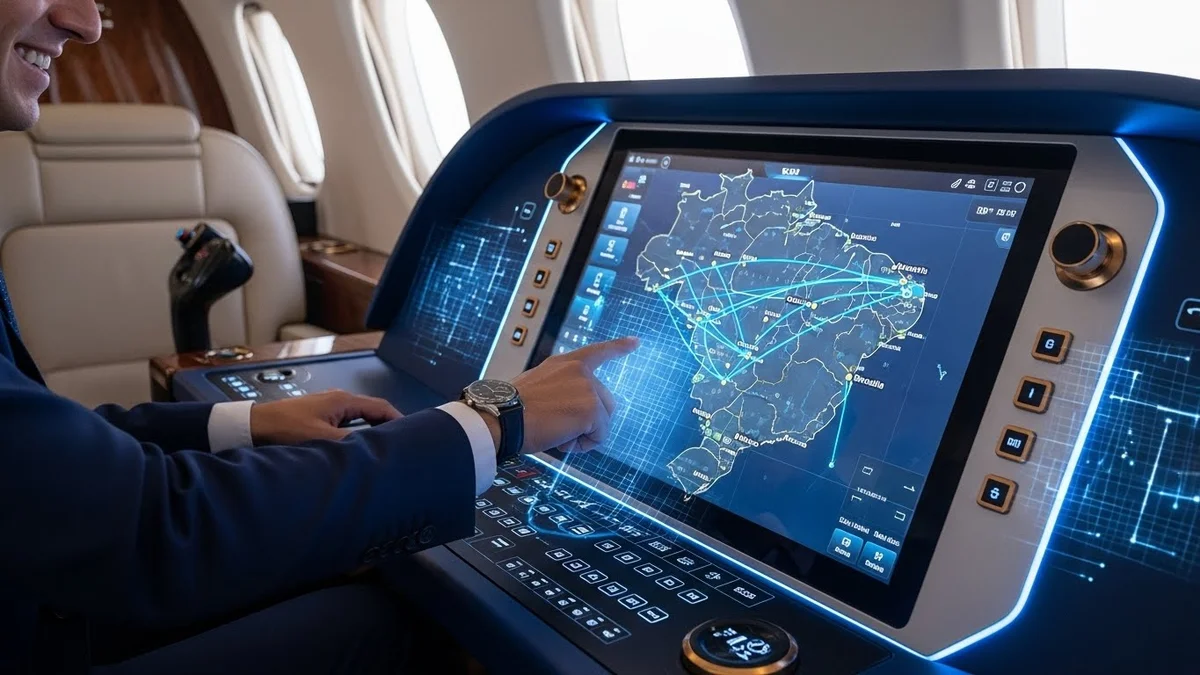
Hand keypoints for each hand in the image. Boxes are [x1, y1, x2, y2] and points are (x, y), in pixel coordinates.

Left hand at [249, 390, 401, 444]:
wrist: (251, 427)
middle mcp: (338, 400)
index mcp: (343, 400)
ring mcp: (328, 407)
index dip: (400, 420)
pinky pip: (348, 423)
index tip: (413, 435)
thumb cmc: (283, 429)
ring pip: (360, 417)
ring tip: (383, 448)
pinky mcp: (318, 417)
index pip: (382, 408)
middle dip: (389, 426)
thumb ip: (352, 442)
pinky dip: (359, 433)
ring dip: (373, 430)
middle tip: (402, 444)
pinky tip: (358, 447)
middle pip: (373, 411)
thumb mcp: (322, 439)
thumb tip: (376, 450)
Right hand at [504, 337, 639, 453]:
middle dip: (590, 421)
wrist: (502, 418)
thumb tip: (573, 411)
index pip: (597, 352)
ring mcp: (588, 389)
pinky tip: (563, 442)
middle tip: (561, 429)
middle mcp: (580, 371)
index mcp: (564, 363)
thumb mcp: (538, 388)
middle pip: (605, 401)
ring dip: (584, 434)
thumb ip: (561, 390)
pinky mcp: (593, 410)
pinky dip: (584, 445)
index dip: (618, 347)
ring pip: (603, 421)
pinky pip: (600, 437)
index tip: (636, 342)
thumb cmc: (512, 410)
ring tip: (557, 434)